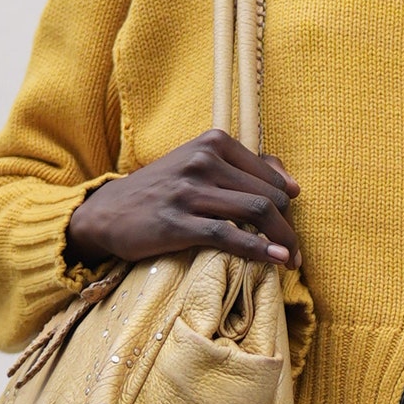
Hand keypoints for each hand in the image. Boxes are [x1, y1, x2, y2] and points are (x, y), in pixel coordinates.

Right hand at [66, 132, 299, 269]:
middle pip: (268, 195)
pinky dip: (259, 250)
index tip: (292, 223)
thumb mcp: (199, 166)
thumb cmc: (163, 191)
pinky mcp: (178, 222)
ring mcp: (189, 191)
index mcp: (212, 143)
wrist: (108, 211)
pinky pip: (229, 236)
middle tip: (295, 250)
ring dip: (283, 239)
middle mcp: (202, 161)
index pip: (269, 175)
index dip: (288, 202)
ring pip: (256, 211)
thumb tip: (292, 184)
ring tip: (292, 260)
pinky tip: (275, 260)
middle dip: (289, 226)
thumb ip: (244, 168)